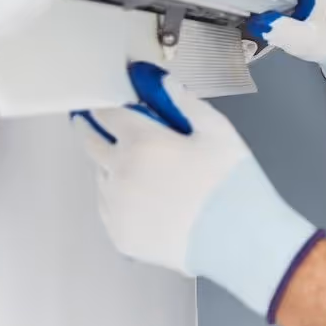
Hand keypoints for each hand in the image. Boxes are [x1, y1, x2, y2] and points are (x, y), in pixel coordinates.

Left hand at [72, 62, 324, 321]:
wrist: (239, 242)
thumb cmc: (232, 184)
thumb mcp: (218, 132)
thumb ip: (185, 102)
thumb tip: (161, 82)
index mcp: (141, 142)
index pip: (107, 114)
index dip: (103, 103)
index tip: (99, 99)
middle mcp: (119, 173)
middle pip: (90, 143)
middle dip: (88, 127)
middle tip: (86, 121)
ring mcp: (116, 207)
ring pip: (101, 177)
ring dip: (109, 165)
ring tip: (132, 166)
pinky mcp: (121, 235)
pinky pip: (110, 208)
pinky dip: (119, 198)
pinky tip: (141, 198)